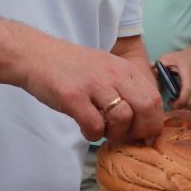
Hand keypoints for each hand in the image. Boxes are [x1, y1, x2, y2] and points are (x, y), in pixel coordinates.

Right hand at [21, 38, 163, 143]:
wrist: (35, 55)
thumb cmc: (71, 68)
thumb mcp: (106, 69)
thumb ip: (125, 88)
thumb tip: (144, 119)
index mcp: (124, 69)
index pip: (155, 98)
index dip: (152, 122)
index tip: (140, 132)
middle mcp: (113, 74)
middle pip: (147, 108)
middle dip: (140, 131)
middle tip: (124, 136)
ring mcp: (93, 84)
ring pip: (123, 118)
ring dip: (114, 134)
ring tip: (102, 130)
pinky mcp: (73, 97)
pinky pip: (94, 126)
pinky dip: (92, 135)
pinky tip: (85, 128)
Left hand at [157, 48, 190, 108]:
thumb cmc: (184, 57)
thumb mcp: (169, 58)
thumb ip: (159, 67)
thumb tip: (150, 77)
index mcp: (188, 75)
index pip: (187, 92)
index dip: (178, 101)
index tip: (169, 102)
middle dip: (180, 107)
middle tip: (170, 103)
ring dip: (184, 106)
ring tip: (174, 101)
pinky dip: (187, 104)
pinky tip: (180, 99)